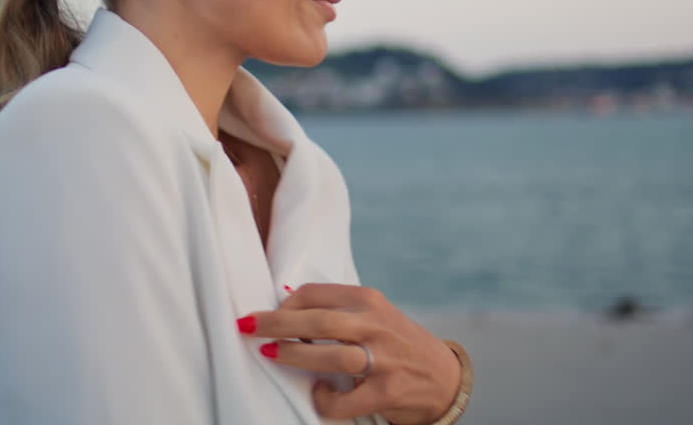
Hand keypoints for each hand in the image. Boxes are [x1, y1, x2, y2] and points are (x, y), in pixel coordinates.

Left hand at [237, 283, 460, 424]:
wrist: (444, 377)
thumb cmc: (398, 344)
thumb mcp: (374, 316)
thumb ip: (339, 310)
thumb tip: (287, 302)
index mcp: (369, 300)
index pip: (317, 293)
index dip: (284, 303)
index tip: (265, 313)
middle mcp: (376, 325)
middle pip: (317, 320)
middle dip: (276, 323)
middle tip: (248, 326)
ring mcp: (384, 359)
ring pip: (329, 354)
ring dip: (293, 355)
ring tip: (271, 354)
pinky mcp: (387, 391)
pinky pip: (343, 399)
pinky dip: (324, 399)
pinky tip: (319, 393)